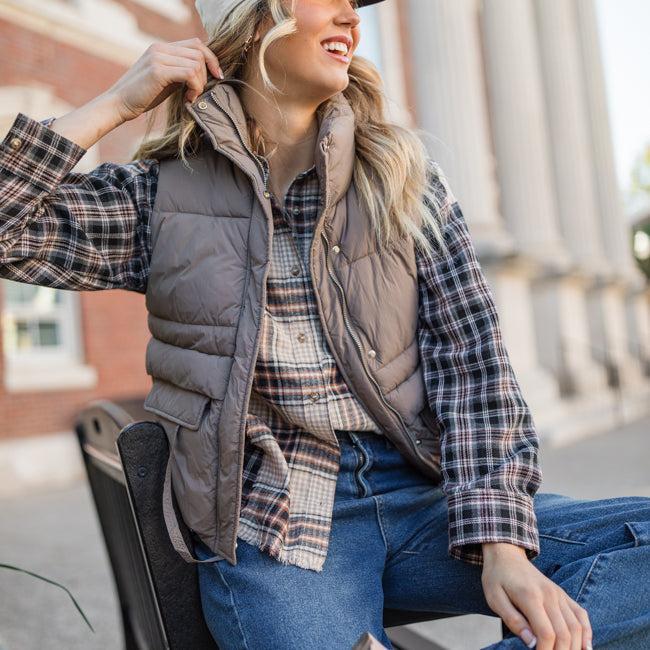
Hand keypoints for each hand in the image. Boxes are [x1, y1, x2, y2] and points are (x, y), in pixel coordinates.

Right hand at [105, 37, 223, 122]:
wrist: (119, 103)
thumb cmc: (143, 96)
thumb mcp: (166, 80)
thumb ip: (181, 72)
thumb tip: (204, 74)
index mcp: (162, 48)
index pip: (196, 44)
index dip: (211, 59)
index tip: (217, 76)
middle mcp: (160, 48)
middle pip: (199, 52)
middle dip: (207, 74)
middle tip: (198, 92)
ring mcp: (158, 57)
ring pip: (196, 63)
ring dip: (200, 83)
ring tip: (190, 96)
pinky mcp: (158, 70)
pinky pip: (189, 73)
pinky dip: (195, 87)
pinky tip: (188, 98)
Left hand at [481, 543, 592, 649]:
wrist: (506, 555)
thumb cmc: (497, 578)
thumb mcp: (495, 599)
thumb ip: (513, 620)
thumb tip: (531, 642)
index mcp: (530, 596)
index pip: (547, 632)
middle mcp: (550, 595)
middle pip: (565, 633)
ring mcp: (559, 594)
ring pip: (576, 627)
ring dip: (574, 647)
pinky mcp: (563, 595)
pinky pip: (581, 615)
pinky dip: (586, 634)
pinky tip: (584, 648)